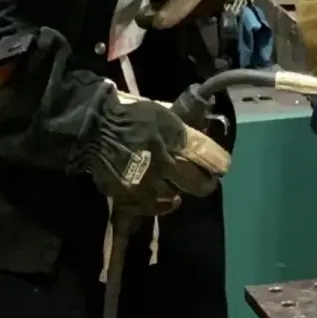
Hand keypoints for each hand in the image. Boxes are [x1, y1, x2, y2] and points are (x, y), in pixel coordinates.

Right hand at [72, 86, 230, 214]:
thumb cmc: (131, 114)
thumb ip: (180, 125)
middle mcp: (163, 158)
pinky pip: (149, 206)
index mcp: (173, 133)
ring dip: (178, 195)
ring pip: (172, 197)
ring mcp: (145, 178)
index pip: (206, 153)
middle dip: (205, 184)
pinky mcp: (128, 192)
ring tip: (179, 193)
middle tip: (207, 184)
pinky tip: (162, 201)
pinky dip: (157, 206)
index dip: (218, 162)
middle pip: (195, 182)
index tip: (221, 166)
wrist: (94, 126)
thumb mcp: (161, 111)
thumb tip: (199, 131)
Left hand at [143, 0, 232, 28]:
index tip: (142, 19)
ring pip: (197, 12)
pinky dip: (188, 6)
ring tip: (160, 7)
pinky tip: (175, 0)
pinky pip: (204, 5)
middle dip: (168, 16)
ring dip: (178, 12)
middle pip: (190, 15)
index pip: (181, 10)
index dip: (160, 18)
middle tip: (148, 13)